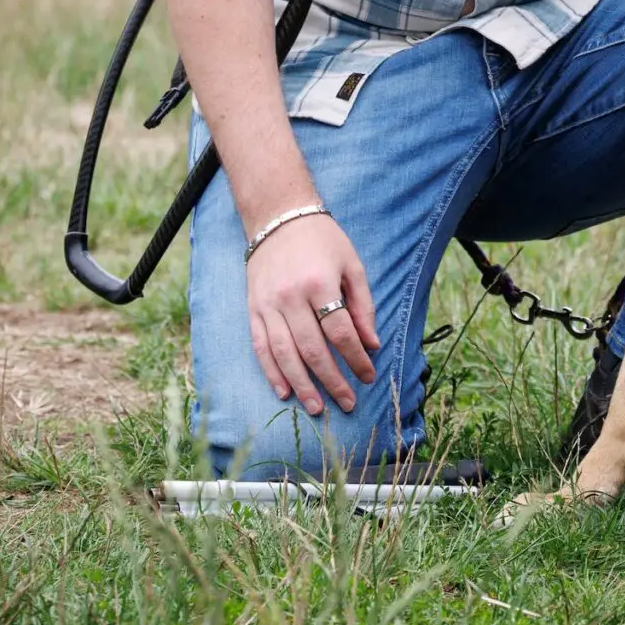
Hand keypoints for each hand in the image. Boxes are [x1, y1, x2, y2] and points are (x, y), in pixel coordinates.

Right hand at [246, 214, 380, 415]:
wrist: (278, 217)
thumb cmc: (322, 240)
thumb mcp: (352, 264)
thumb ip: (363, 304)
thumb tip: (371, 344)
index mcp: (319, 283)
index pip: (340, 332)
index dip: (356, 358)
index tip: (369, 375)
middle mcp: (290, 297)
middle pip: (312, 349)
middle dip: (332, 380)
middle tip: (348, 403)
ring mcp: (268, 305)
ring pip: (284, 354)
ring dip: (302, 385)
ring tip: (317, 408)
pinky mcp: (253, 309)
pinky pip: (260, 347)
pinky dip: (272, 372)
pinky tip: (284, 391)